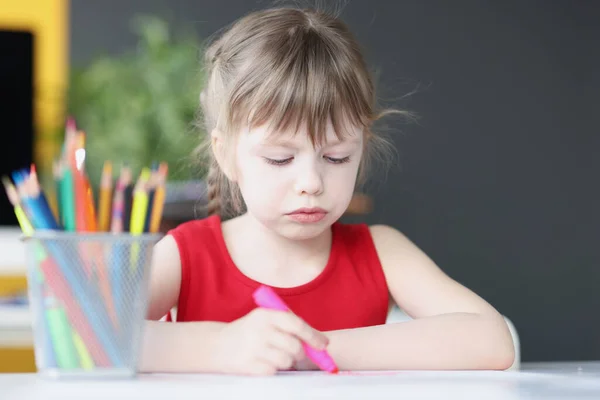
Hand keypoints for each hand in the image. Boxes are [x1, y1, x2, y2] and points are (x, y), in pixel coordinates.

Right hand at [214, 308, 328, 374]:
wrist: (217, 345)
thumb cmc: (249, 331)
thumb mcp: (264, 319)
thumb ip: (289, 324)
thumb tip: (320, 341)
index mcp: (266, 314)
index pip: (297, 325)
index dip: (313, 336)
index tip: (324, 345)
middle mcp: (260, 329)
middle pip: (295, 346)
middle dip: (300, 353)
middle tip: (297, 354)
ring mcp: (253, 348)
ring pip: (286, 361)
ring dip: (286, 362)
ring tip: (276, 356)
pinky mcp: (248, 365)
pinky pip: (274, 371)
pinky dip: (273, 369)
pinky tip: (263, 362)